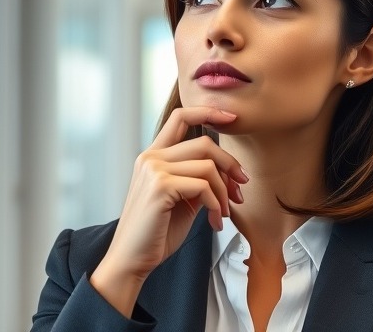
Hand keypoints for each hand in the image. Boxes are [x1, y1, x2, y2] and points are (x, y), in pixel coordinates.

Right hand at [89, 107, 247, 313]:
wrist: (132, 260)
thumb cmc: (156, 232)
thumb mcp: (181, 199)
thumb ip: (196, 179)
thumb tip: (227, 172)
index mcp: (153, 155)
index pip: (180, 117)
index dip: (208, 111)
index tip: (232, 118)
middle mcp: (151, 157)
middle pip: (204, 142)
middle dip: (230, 165)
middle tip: (240, 189)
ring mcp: (153, 170)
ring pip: (207, 166)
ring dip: (224, 192)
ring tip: (225, 213)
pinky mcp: (160, 186)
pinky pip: (203, 186)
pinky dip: (216, 204)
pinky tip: (215, 221)